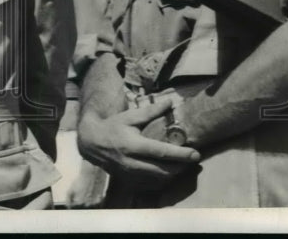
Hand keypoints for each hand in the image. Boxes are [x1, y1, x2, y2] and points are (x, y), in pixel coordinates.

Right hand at [77, 96, 200, 184]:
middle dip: (181, 166)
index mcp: (133, 145)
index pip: (162, 152)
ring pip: (159, 180)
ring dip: (174, 174)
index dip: (181, 154)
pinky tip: (168, 172)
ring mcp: (130, 174)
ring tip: (183, 165)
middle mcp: (132, 162)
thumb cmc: (113, 126)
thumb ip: (151, 111)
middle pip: (164, 170)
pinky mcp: (128, 181)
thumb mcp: (130, 117)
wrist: (92, 142)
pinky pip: (151, 185)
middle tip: (192, 160)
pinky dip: (163, 180)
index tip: (195, 154)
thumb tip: (170, 102)